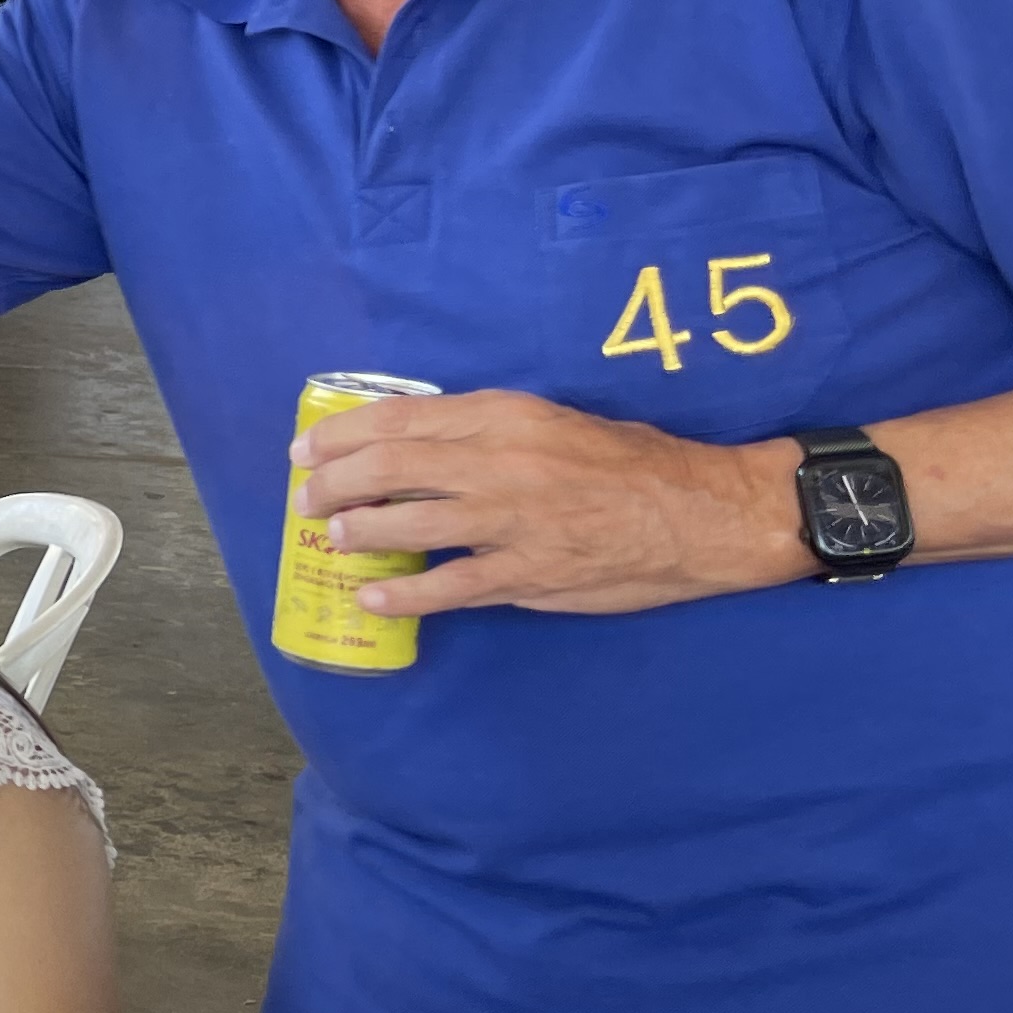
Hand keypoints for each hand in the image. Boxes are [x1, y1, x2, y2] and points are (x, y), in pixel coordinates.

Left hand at [298, 387, 801, 615]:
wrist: (704, 510)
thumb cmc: (631, 461)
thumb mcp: (553, 420)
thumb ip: (487, 430)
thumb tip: (415, 449)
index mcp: (507, 415)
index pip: (401, 418)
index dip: (342, 435)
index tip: (310, 450)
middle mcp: (501, 461)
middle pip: (389, 468)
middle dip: (333, 484)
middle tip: (307, 500)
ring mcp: (513, 520)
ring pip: (406, 524)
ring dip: (356, 533)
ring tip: (333, 539)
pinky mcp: (530, 573)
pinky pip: (448, 587)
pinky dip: (401, 595)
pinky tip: (373, 596)